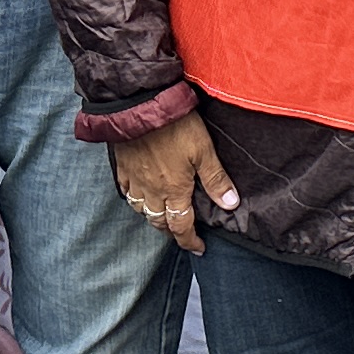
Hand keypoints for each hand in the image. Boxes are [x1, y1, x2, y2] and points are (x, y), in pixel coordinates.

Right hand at [108, 111, 235, 255]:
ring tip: (163, 215)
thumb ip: (215, 179)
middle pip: (159, 222)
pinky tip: (140, 194)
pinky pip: (126, 191)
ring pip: (141, 209)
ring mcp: (134, 179)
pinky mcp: (122, 167)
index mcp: (174, 190)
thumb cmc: (175, 126)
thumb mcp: (203, 150)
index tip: (198, 248)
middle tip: (181, 234)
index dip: (190, 241)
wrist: (140, 105)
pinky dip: (134, 199)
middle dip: (171, 231)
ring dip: (153, 216)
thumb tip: (231, 204)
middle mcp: (152, 190)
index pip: (181, 226)